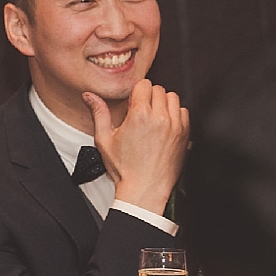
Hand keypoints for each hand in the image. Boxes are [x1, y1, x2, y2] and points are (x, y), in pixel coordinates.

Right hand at [83, 79, 189, 215]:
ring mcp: (175, 126)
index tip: (133, 102)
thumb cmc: (125, 169)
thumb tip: (90, 96)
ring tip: (154, 116)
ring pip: (173, 98)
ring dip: (163, 103)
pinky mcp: (185, 135)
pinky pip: (184, 112)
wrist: (145, 190)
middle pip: (159, 89)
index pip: (144, 85)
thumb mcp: (105, 140)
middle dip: (149, 96)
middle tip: (141, 110)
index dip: (136, 92)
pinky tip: (164, 124)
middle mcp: (160, 118)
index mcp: (139, 116)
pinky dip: (175, 114)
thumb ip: (99, 114)